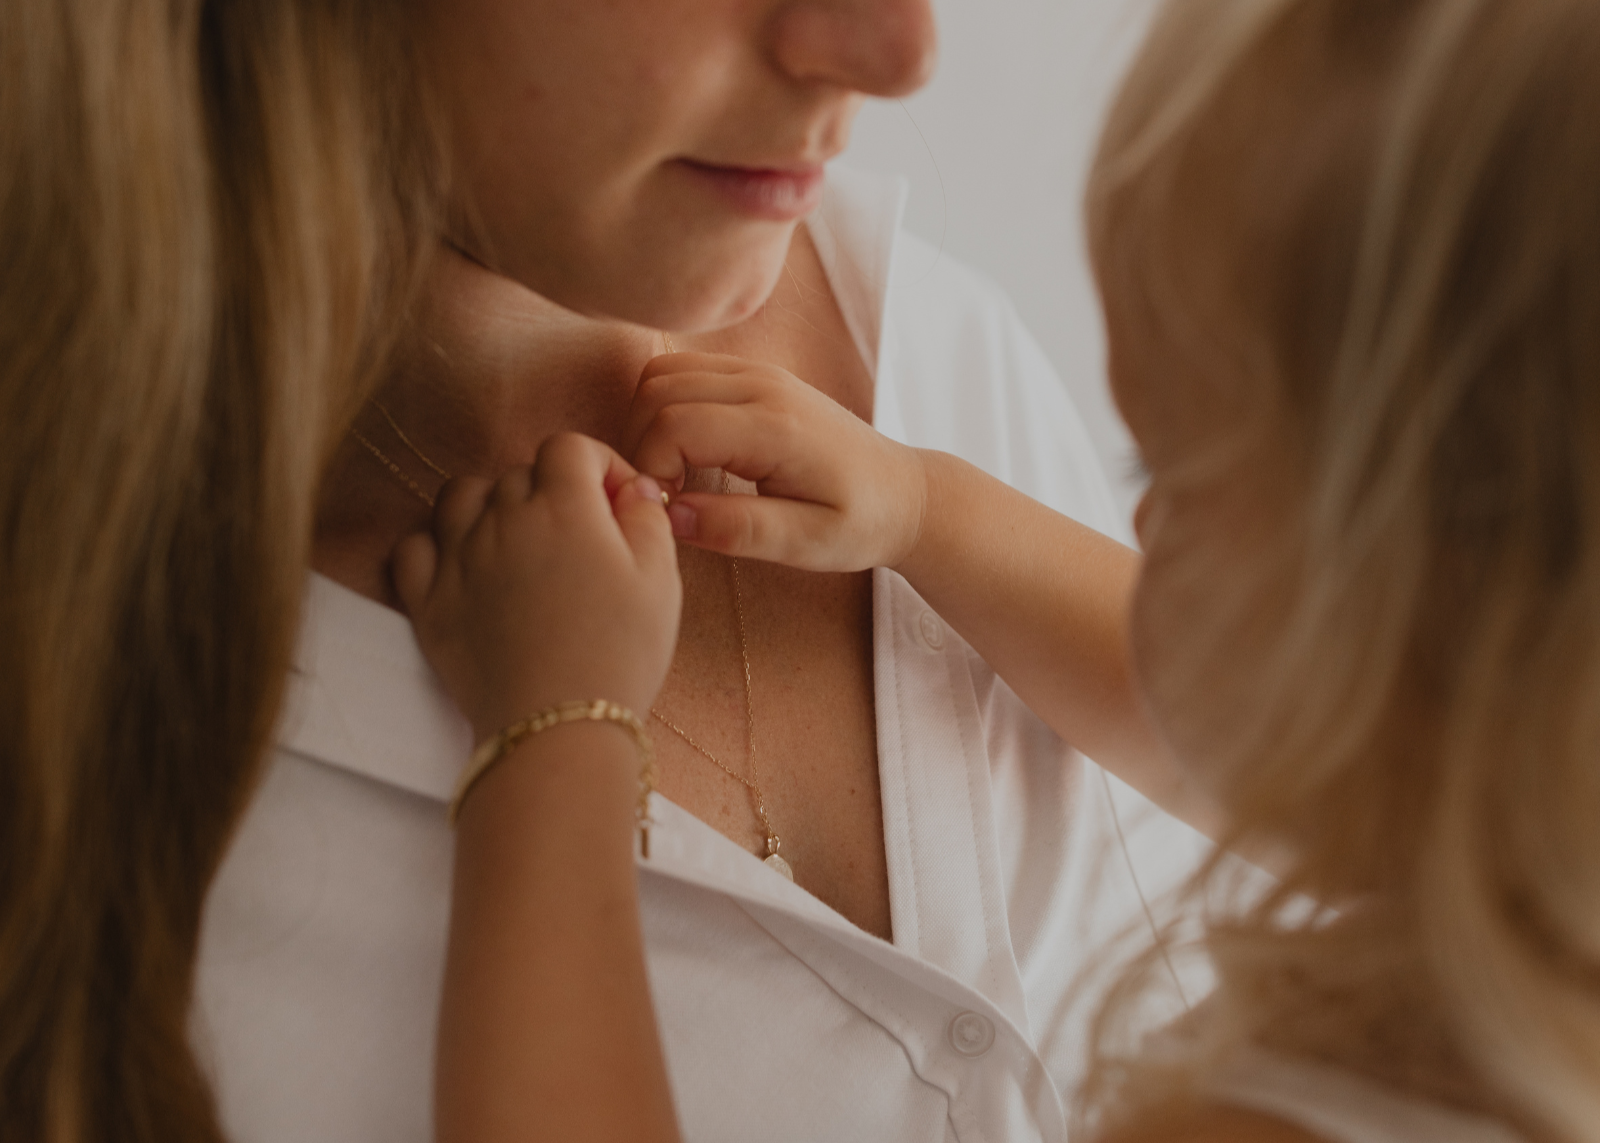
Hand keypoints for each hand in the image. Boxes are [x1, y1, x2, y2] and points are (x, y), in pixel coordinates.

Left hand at [393, 432, 681, 742]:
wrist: (558, 726)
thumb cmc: (619, 654)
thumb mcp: (661, 582)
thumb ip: (648, 521)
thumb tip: (634, 492)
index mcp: (564, 507)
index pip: (570, 447)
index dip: (600, 464)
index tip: (620, 501)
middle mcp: (502, 519)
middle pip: (519, 471)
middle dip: (553, 489)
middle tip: (581, 534)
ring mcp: (458, 558)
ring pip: (460, 496)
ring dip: (489, 503)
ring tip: (517, 537)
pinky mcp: (428, 601)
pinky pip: (413, 545)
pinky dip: (435, 544)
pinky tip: (464, 563)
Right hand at [625, 353, 928, 571]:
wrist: (903, 492)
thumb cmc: (860, 522)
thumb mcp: (806, 545)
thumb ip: (738, 530)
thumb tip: (670, 516)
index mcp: (776, 426)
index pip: (674, 424)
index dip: (650, 470)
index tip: (665, 512)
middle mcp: (764, 384)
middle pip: (657, 390)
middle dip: (640, 446)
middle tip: (660, 498)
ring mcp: (759, 371)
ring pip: (663, 373)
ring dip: (647, 424)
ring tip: (670, 477)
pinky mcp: (755, 374)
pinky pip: (684, 372)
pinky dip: (664, 408)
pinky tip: (685, 455)